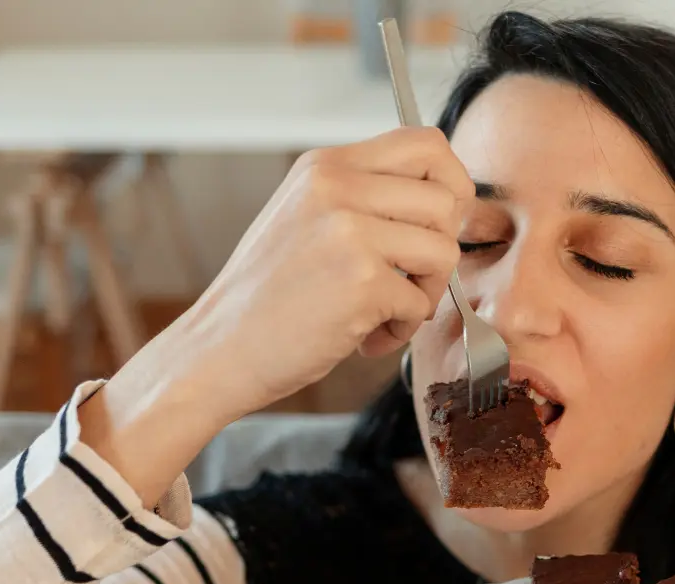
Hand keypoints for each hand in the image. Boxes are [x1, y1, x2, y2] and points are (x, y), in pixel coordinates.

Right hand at [161, 128, 474, 422]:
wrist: (221, 348)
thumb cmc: (269, 296)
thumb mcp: (306, 218)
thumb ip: (363, 200)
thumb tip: (445, 203)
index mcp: (327, 166)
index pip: (425, 144)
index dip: (453, 185)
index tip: (444, 225)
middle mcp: (338, 187)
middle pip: (446, 201)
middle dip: (442, 250)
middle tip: (409, 282)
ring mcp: (349, 233)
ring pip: (444, 251)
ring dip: (427, 293)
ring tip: (387, 313)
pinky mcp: (360, 283)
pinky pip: (420, 304)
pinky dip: (401, 331)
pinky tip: (366, 338)